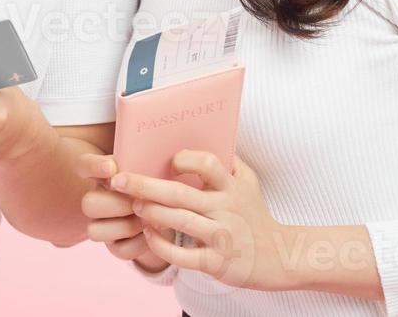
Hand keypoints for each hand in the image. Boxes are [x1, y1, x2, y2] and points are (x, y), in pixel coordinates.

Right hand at [77, 152, 169, 272]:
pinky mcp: (115, 247)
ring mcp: (102, 225)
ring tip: (148, 219)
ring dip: (126, 225)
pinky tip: (152, 232)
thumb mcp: (152, 168)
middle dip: (115, 204)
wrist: (172, 210)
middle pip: (88, 204)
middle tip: (138, 201)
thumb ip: (142, 163)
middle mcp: (96, 199)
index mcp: (101, 174)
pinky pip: (120, 250)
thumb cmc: (158, 181)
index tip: (111, 167)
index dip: (94, 166)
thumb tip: (147, 157)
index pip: (84, 165)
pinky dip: (139, 243)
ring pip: (95, 230)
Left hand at [113, 150, 295, 290]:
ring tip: (134, 205)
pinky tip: (148, 234)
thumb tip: (203, 134)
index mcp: (231, 187)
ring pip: (180, 222)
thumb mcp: (248, 182)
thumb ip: (228, 161)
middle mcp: (226, 209)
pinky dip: (162, 245)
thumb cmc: (253, 214)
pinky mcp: (216, 262)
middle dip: (145, 185)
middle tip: (119, 180)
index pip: (207, 164)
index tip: (167, 161)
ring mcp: (221, 237)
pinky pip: (183, 255)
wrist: (278, 256)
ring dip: (152, 213)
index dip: (184, 159)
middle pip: (181, 193)